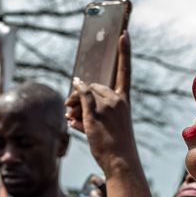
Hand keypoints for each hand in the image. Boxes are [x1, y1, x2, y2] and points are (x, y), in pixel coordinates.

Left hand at [65, 32, 140, 175]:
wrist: (120, 162)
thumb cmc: (114, 148)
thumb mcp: (107, 126)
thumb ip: (93, 110)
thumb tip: (73, 102)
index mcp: (124, 102)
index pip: (125, 72)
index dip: (124, 53)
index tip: (124, 34)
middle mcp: (118, 100)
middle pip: (94, 86)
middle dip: (82, 96)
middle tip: (72, 113)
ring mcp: (107, 105)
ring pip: (84, 93)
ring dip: (74, 103)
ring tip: (72, 120)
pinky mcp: (95, 111)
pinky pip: (80, 97)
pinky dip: (74, 98)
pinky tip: (70, 109)